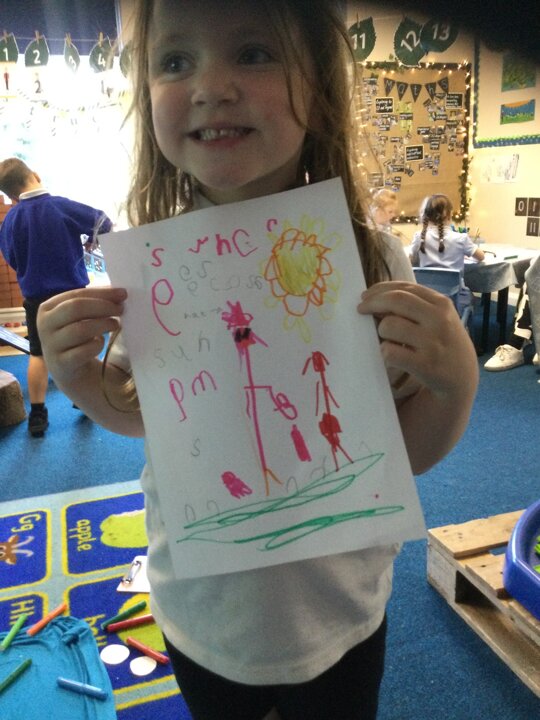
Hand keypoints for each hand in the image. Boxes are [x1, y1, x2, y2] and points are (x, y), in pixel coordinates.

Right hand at [37, 286, 126, 386]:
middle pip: (76, 308)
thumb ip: (94, 302)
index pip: (76, 295)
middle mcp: (45, 325)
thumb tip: (119, 294)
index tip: (122, 293)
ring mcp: (51, 345)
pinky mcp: (61, 363)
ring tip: (115, 324)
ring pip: (80, 329)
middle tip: (121, 309)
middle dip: (103, 307)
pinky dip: (97, 345)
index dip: (101, 293)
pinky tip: (100, 342)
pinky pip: (83, 351)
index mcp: (48, 308)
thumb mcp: (80, 317)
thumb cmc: (77, 336)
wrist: (69, 369)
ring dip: (103, 325)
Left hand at [357, 280, 477, 402]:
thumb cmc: (443, 343)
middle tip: (360, 309)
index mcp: (441, 304)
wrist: (461, 378)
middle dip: (373, 303)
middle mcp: (439, 320)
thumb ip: (414, 305)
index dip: (380, 289)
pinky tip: (390, 355)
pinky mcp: (425, 365)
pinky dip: (384, 352)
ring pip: (389, 325)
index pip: (404, 288)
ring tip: (386, 339)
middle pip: (396, 300)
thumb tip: (376, 298)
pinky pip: (390, 351)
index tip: (365, 295)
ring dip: (380, 331)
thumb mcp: (438, 318)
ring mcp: (432, 342)